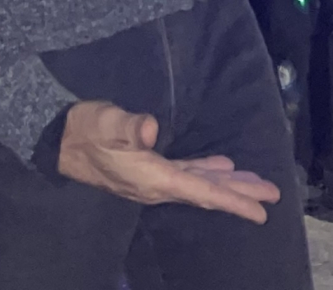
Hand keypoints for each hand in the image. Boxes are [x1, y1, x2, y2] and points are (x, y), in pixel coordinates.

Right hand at [57, 100, 278, 221]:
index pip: (202, 191)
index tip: (261, 210)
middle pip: (207, 192)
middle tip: (273, 195)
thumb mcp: (107, 123)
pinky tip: (220, 165)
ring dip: (228, 184)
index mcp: (154, 177)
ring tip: (254, 183)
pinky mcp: (148, 168)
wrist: (60, 141)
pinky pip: (186, 174)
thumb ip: (130, 127)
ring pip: (200, 184)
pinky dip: (207, 171)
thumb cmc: (86, 130)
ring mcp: (154, 178)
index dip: (233, 200)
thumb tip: (152, 129)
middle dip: (240, 194)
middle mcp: (159, 184)